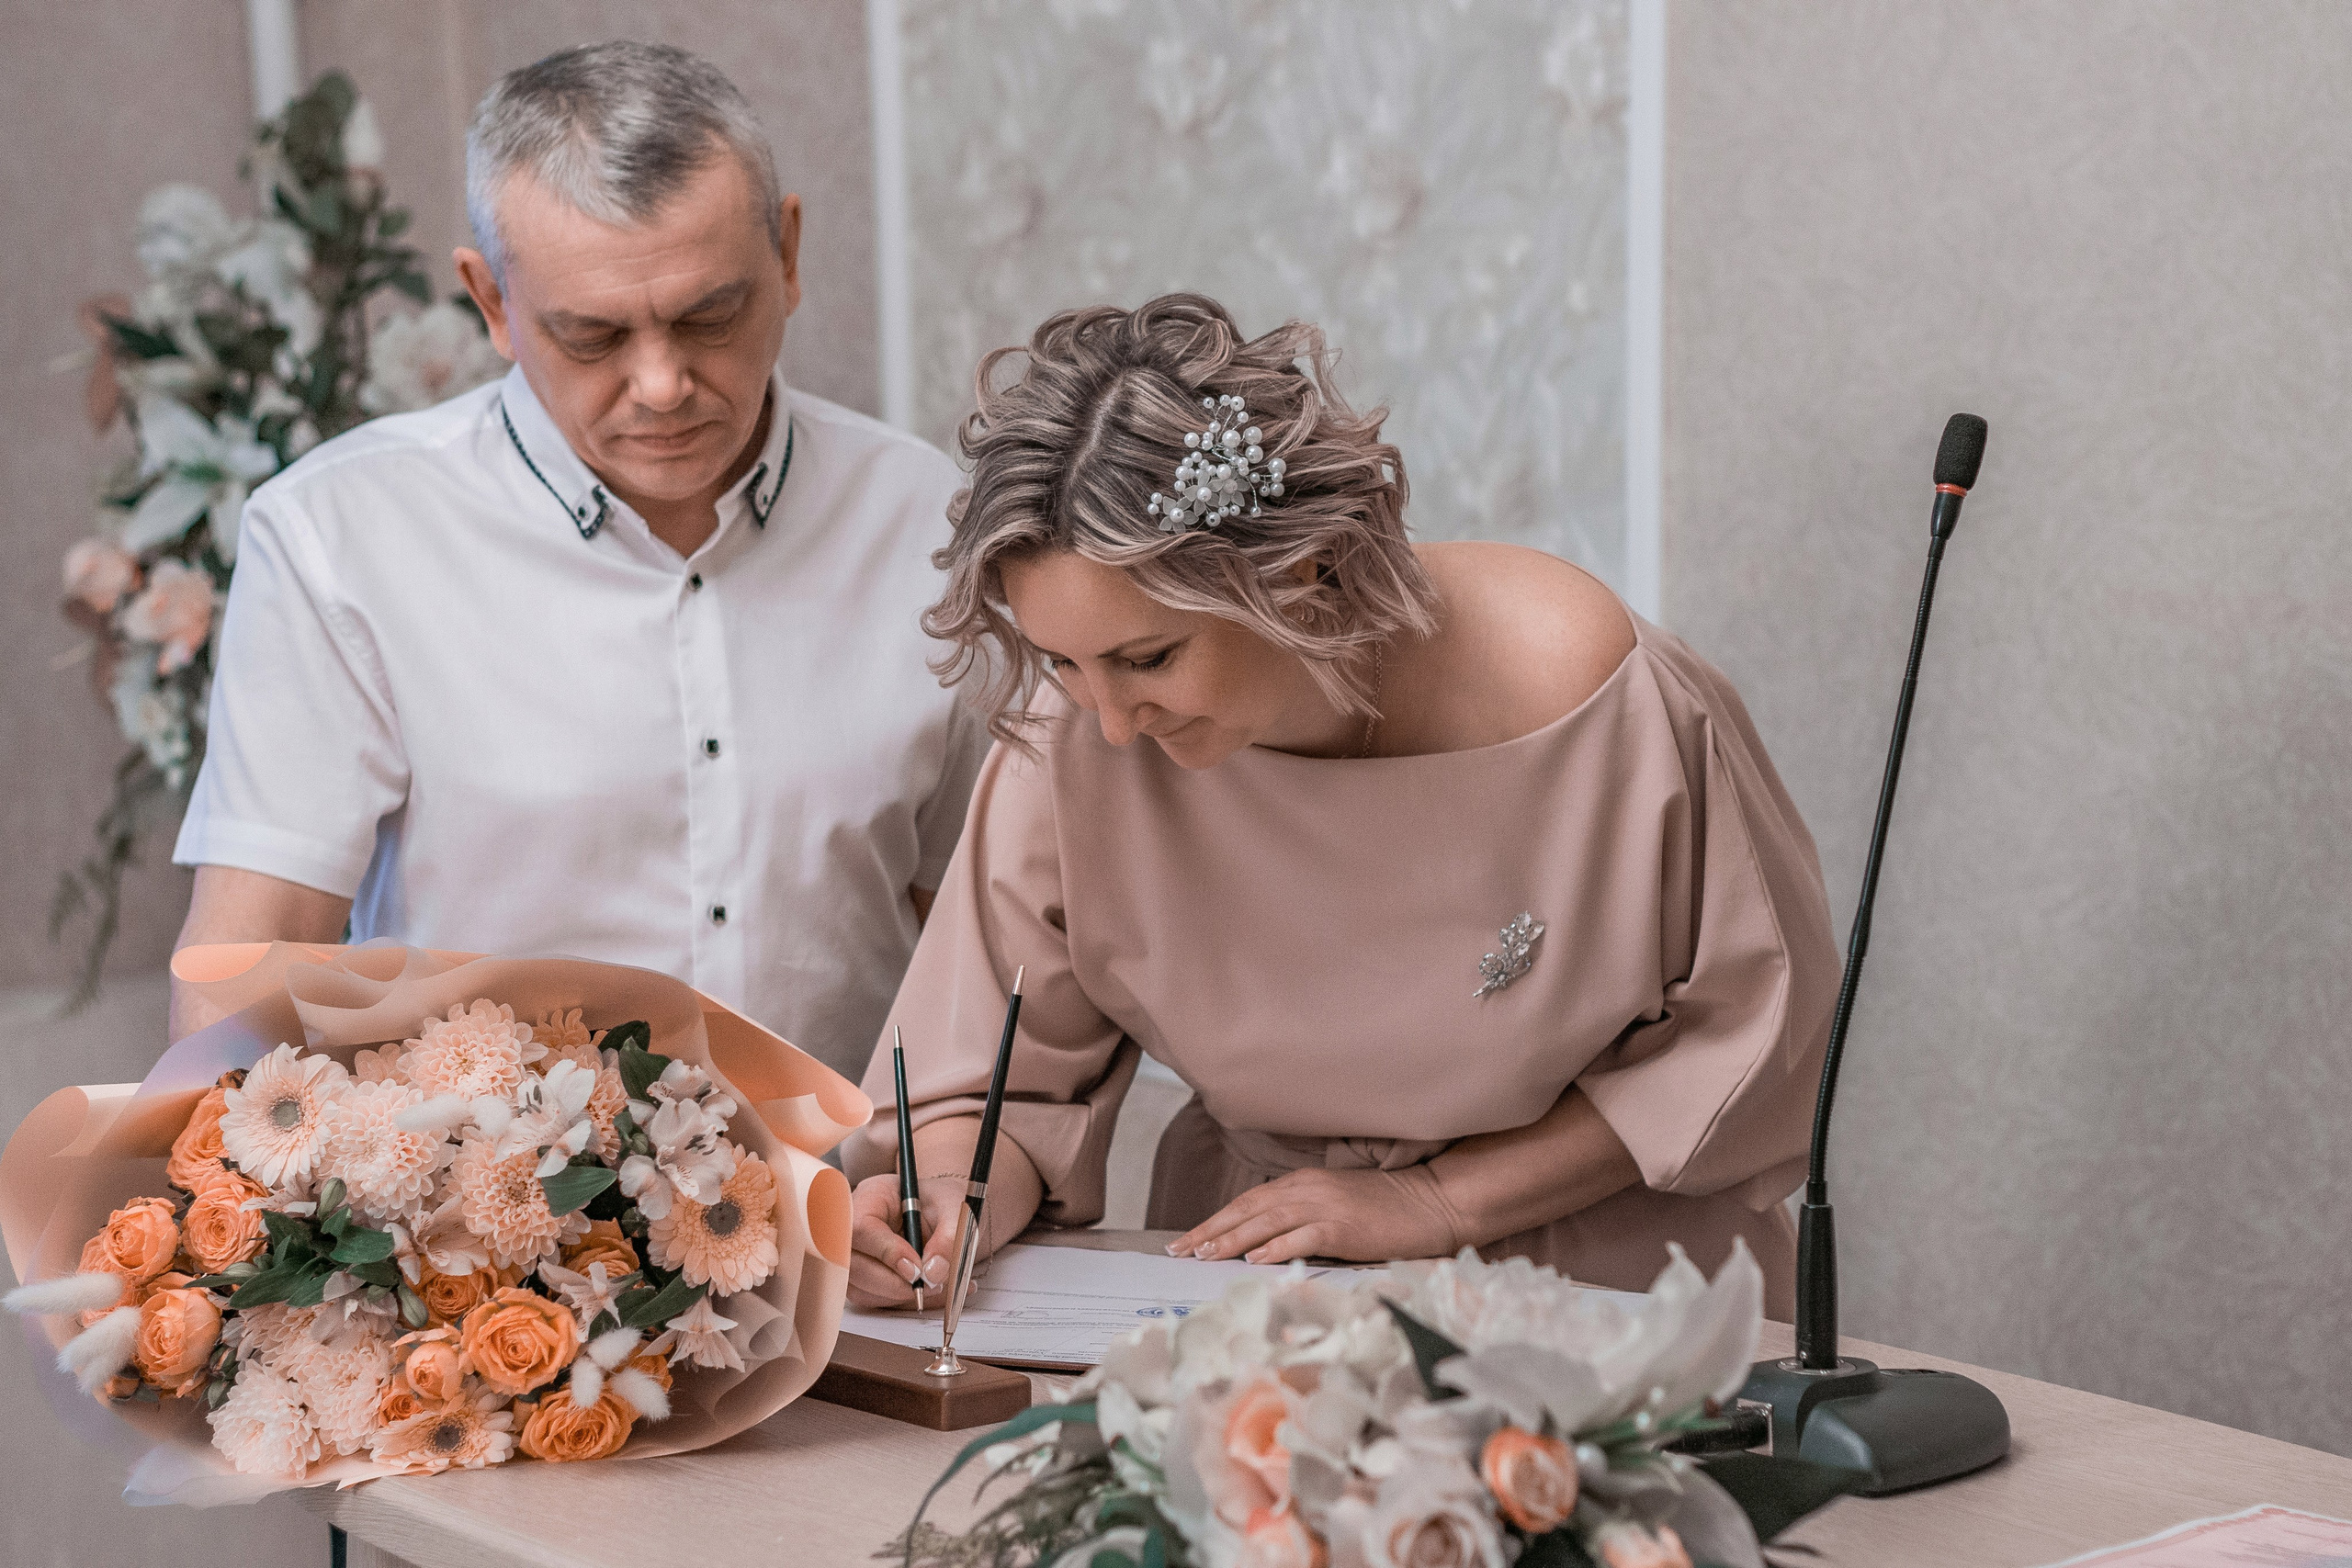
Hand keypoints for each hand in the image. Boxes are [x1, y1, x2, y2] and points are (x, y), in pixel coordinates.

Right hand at [847, 1173, 971, 1308]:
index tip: (918, 1270)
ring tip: (937, 1288)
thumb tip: (933, 1273)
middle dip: (894, 1283)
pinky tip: (930, 1292)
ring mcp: (853, 1253)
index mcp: (874, 1195)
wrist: (945, 1216)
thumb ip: (949, 1239)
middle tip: (930, 1286)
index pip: (862, 1227)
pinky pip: (872, 1300)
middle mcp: (854, 1223)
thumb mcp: (956, 1212)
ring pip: (860, 1287)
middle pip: (853, 1262)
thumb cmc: (945, 1206)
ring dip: (900, 1296)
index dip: (887, 1252)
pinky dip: (902, 1302)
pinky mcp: (861, 1278)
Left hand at [1170, 1165, 1463, 1266]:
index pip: (1248, 1203)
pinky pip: (1301, 1237)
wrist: (1435, 1201)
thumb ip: (1304, 1218)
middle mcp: (1308, 1189)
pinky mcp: (1343, 1226)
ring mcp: (1325, 1206)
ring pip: (1266, 1222)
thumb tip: (1266, 1245)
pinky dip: (1275, 1247)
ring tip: (1203, 1256)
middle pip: (1247, 1210)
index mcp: (1304, 1183)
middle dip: (1210, 1231)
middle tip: (1178, 1252)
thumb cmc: (1390, 1210)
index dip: (1216, 1221)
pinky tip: (1254, 1261)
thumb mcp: (1339, 1206)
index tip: (1188, 1240)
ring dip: (1231, 1240)